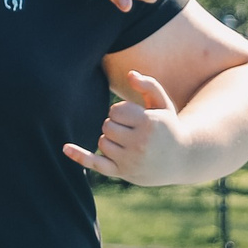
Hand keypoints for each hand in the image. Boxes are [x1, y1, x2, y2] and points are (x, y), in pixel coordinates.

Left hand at [64, 71, 186, 182]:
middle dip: (115, 125)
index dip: (121, 111)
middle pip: (107, 126)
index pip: (116, 111)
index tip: (133, 116)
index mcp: (149, 124)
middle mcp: (139, 144)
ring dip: (110, 139)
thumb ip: (149, 85)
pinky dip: (79, 157)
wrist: (182, 159)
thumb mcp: (163, 105)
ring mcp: (130, 161)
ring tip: (128, 141)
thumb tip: (130, 73)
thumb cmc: (169, 127)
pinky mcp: (123, 173)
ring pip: (102, 142)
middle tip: (131, 130)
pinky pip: (96, 164)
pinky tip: (65, 148)